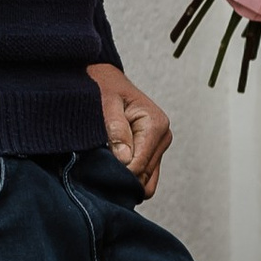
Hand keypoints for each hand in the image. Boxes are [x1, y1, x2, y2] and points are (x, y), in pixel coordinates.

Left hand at [88, 63, 171, 196]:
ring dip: (125, 181)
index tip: (97, 173)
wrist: (106, 80)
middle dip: (121, 178)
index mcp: (156, 124)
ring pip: (146, 181)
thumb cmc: (104, 87)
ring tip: (102, 174)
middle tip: (96, 175)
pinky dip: (129, 179)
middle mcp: (163, 136)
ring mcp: (160, 145)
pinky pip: (145, 176)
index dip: (118, 173)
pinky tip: (111, 173)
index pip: (139, 164)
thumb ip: (116, 129)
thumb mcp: (106, 103)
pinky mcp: (153, 151)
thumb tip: (124, 159)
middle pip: (144, 175)